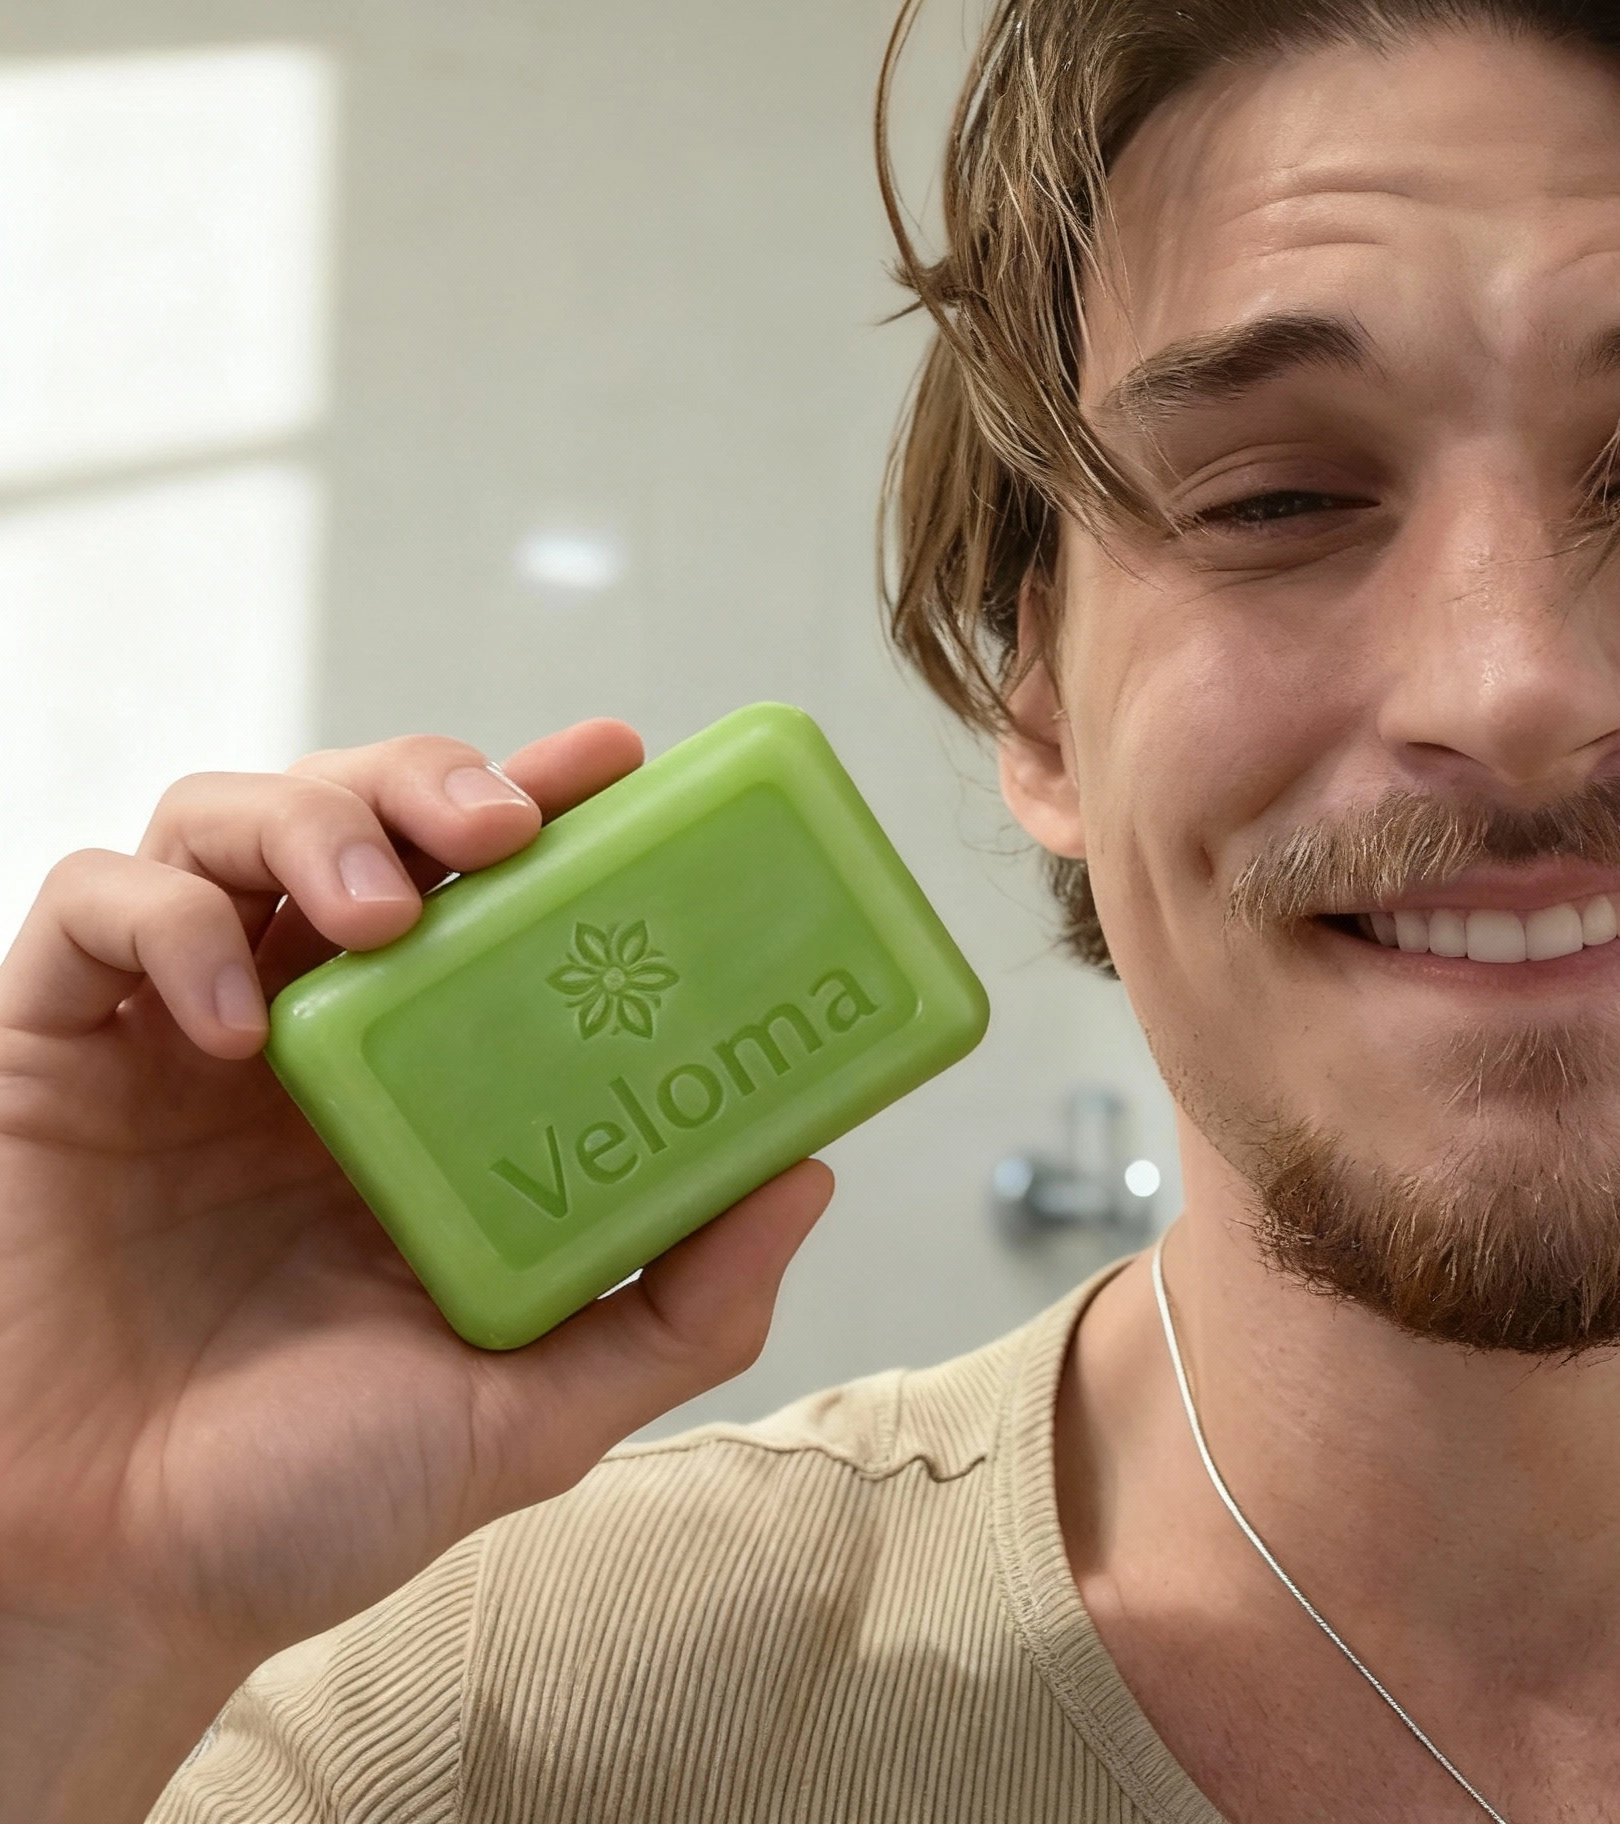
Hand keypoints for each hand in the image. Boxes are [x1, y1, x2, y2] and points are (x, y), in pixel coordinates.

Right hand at [0, 722, 832, 1821]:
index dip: (542, 801)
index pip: (485, 892)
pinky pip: (88, 911)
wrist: (110, 1596)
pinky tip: (227, 1023)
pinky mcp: (51, 1054)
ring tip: (379, 910)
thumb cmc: (309, 1501)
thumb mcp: (534, 1408)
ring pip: (226, 823)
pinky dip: (160, 922)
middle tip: (501, 824)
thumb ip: (680, 1307)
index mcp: (422, 1088)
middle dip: (427, 780)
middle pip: (358, 816)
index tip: (617, 758)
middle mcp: (306, 1038)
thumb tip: (809, 1176)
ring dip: (312, 821)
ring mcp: (173, 1036)